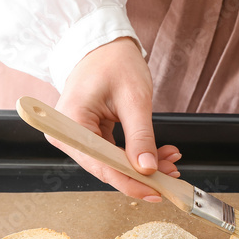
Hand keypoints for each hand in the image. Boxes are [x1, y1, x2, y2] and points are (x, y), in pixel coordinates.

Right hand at [51, 37, 179, 201]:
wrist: (103, 46)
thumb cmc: (113, 61)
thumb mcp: (134, 99)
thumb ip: (141, 137)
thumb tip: (147, 169)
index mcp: (69, 123)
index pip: (101, 165)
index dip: (130, 182)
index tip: (156, 192)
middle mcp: (66, 134)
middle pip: (106, 168)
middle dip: (141, 174)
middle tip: (172, 175)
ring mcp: (75, 137)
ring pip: (112, 164)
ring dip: (142, 166)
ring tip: (169, 160)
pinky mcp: (87, 137)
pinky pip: (113, 154)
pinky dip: (136, 155)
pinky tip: (158, 154)